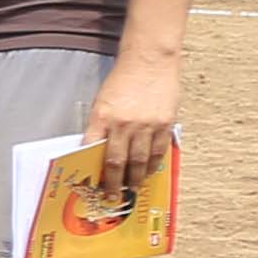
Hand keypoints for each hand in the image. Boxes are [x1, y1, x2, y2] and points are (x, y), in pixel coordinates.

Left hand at [86, 44, 181, 198]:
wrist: (149, 61)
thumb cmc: (123, 80)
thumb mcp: (103, 102)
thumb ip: (101, 126)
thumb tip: (98, 150)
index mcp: (102, 117)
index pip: (92, 151)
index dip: (92, 170)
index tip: (92, 185)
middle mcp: (123, 124)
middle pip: (117, 162)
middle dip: (114, 184)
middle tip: (113, 197)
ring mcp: (146, 125)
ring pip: (140, 161)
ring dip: (135, 179)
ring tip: (132, 189)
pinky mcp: (165, 123)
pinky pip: (159, 151)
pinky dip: (153, 165)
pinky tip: (148, 172)